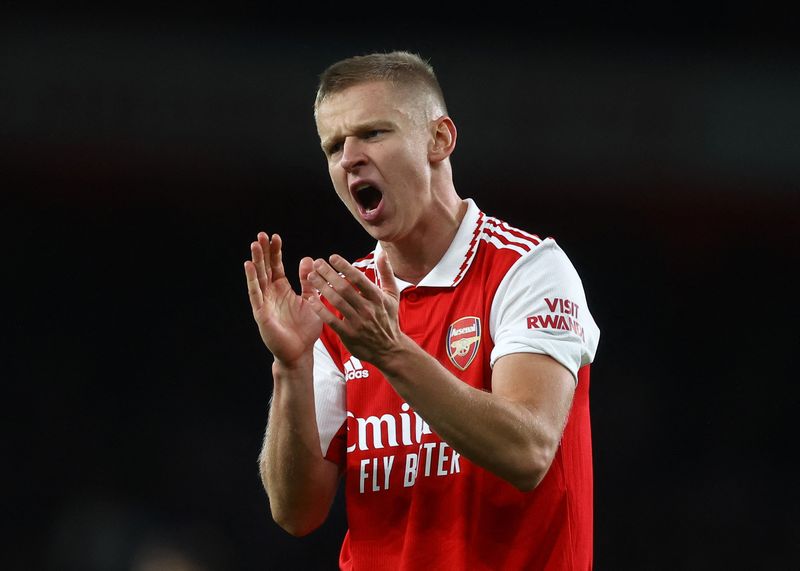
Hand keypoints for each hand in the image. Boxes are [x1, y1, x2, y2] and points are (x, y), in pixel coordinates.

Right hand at [244, 232, 321, 364]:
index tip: (275, 237)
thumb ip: (308, 281)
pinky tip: (249, 266)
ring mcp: (264, 302)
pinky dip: (252, 279)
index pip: (276, 266)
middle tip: (261, 234)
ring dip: (256, 260)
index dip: (275, 252)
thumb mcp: (310, 300)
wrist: (300, 352)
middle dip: (263, 251)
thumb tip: (308, 259)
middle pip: (265, 268)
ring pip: (258, 277)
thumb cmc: (305, 329)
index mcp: (282, 290)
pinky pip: (256, 293)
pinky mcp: (261, 312)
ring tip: (254, 244)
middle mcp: (271, 294)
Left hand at [306, 252, 402, 366]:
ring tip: (311, 277)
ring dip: (322, 288)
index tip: (332, 257)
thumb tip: (383, 253)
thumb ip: (386, 273)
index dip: (344, 266)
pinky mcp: (349, 335)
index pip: (359, 279)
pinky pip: (331, 320)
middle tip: (317, 263)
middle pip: (344, 288)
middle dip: (329, 274)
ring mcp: (358, 323)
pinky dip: (320, 310)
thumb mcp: (392, 295)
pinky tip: (311, 299)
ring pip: (337, 302)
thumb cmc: (388, 319)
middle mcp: (368, 309)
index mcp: (377, 298)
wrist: (389, 349)